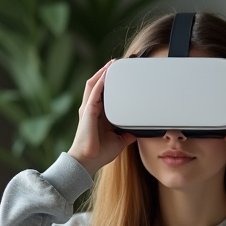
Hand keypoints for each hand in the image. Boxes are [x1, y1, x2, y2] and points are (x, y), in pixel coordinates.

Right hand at [68, 61, 135, 177]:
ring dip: (102, 73)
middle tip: (117, 64)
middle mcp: (92, 109)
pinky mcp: (87, 111)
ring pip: (93, 85)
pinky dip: (100, 81)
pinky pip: (94, 92)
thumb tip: (138, 132)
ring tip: (111, 64)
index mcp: (98, 115)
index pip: (104, 94)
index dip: (110, 83)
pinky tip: (106, 73)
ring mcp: (88, 109)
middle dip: (106, 73)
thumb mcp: (119, 141)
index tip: (121, 75)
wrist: (88, 161)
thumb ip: (127, 134)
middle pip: (97, 85)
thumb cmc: (99, 153)